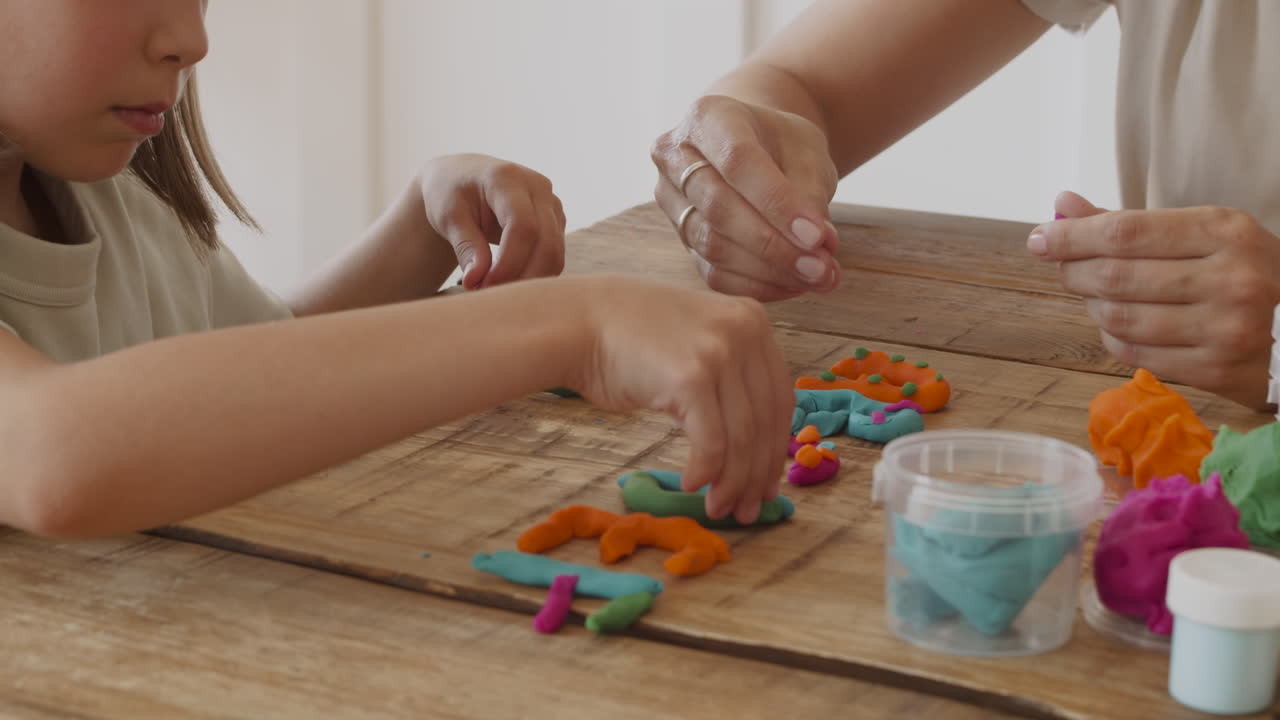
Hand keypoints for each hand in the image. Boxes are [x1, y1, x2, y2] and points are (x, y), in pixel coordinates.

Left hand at [418, 154, 565, 289]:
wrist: (462, 176)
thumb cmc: (451, 193)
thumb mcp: (449, 217)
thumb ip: (466, 247)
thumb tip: (476, 281)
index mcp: (508, 178)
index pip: (523, 226)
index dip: (509, 262)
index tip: (484, 286)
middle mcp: (538, 187)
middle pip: (546, 243)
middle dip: (521, 277)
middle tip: (489, 295)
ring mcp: (552, 204)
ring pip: (555, 253)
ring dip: (529, 280)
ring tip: (495, 291)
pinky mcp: (556, 221)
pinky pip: (554, 255)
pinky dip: (534, 275)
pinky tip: (507, 282)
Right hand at [568, 276, 791, 522]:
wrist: (581, 323)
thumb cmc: (633, 341)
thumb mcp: (698, 343)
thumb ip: (731, 375)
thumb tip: (757, 447)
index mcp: (754, 319)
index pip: (780, 398)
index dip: (774, 449)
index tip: (766, 484)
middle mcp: (745, 330)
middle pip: (766, 421)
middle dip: (757, 475)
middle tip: (746, 510)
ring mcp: (719, 351)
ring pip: (742, 437)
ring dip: (732, 483)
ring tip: (718, 508)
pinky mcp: (691, 377)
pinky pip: (712, 442)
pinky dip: (706, 472)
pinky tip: (692, 485)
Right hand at [651, 95, 841, 301]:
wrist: (755, 146)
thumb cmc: (781, 143)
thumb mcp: (806, 149)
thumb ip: (810, 190)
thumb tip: (818, 245)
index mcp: (707, 117)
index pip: (737, 162)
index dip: (777, 203)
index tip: (818, 236)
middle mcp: (675, 157)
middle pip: (718, 208)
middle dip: (775, 244)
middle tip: (822, 267)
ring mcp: (671, 201)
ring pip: (713, 245)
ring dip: (769, 270)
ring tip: (818, 277)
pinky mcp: (681, 239)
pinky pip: (713, 272)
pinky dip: (757, 284)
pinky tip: (793, 284)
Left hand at [1028, 191, 1279, 407]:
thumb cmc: (1252, 273)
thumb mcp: (1208, 234)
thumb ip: (1133, 222)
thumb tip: (1063, 205)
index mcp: (1226, 232)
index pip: (1125, 232)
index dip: (1071, 236)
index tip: (1041, 239)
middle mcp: (1230, 279)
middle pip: (1115, 276)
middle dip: (1074, 271)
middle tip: (1064, 267)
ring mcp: (1225, 330)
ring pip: (1119, 318)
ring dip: (1093, 306)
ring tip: (1095, 294)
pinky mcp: (1217, 371)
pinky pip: (1136, 355)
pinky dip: (1113, 338)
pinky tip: (1119, 325)